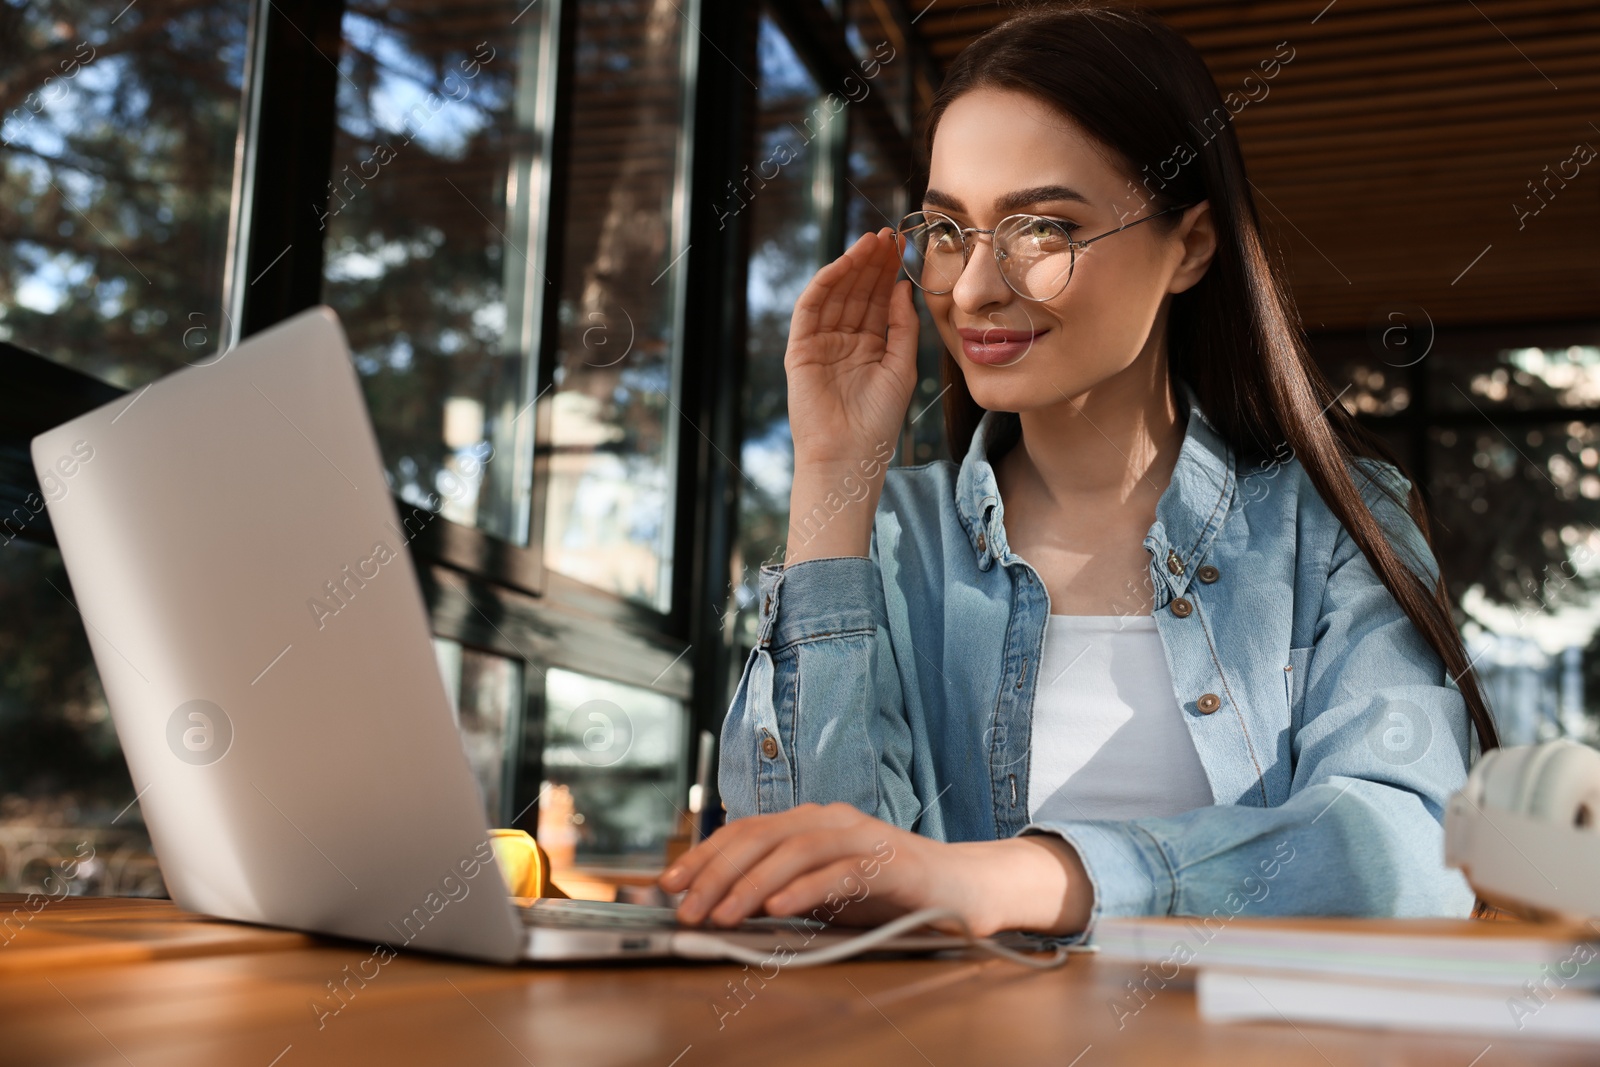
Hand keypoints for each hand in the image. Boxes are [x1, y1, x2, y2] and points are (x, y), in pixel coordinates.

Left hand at [657, 802, 1093, 937]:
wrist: (964, 888)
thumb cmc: (891, 890)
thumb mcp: (825, 889)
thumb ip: (782, 889)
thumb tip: (722, 905)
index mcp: (813, 821)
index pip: (747, 831)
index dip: (704, 855)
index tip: (669, 883)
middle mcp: (833, 820)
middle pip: (762, 836)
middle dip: (716, 872)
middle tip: (686, 907)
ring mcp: (863, 837)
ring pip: (794, 851)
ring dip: (751, 885)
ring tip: (722, 913)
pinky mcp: (891, 863)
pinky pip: (840, 873)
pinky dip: (804, 890)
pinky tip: (778, 909)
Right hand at [785, 229, 919, 475]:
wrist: (848, 454)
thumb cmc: (878, 422)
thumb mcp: (901, 367)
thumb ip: (902, 326)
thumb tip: (902, 287)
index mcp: (869, 348)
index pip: (878, 302)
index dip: (889, 274)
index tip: (905, 247)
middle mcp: (843, 342)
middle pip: (857, 293)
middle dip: (872, 263)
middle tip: (888, 235)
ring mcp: (820, 344)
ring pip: (836, 295)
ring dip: (851, 266)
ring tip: (871, 241)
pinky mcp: (800, 349)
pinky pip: (811, 309)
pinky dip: (826, 284)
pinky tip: (844, 264)